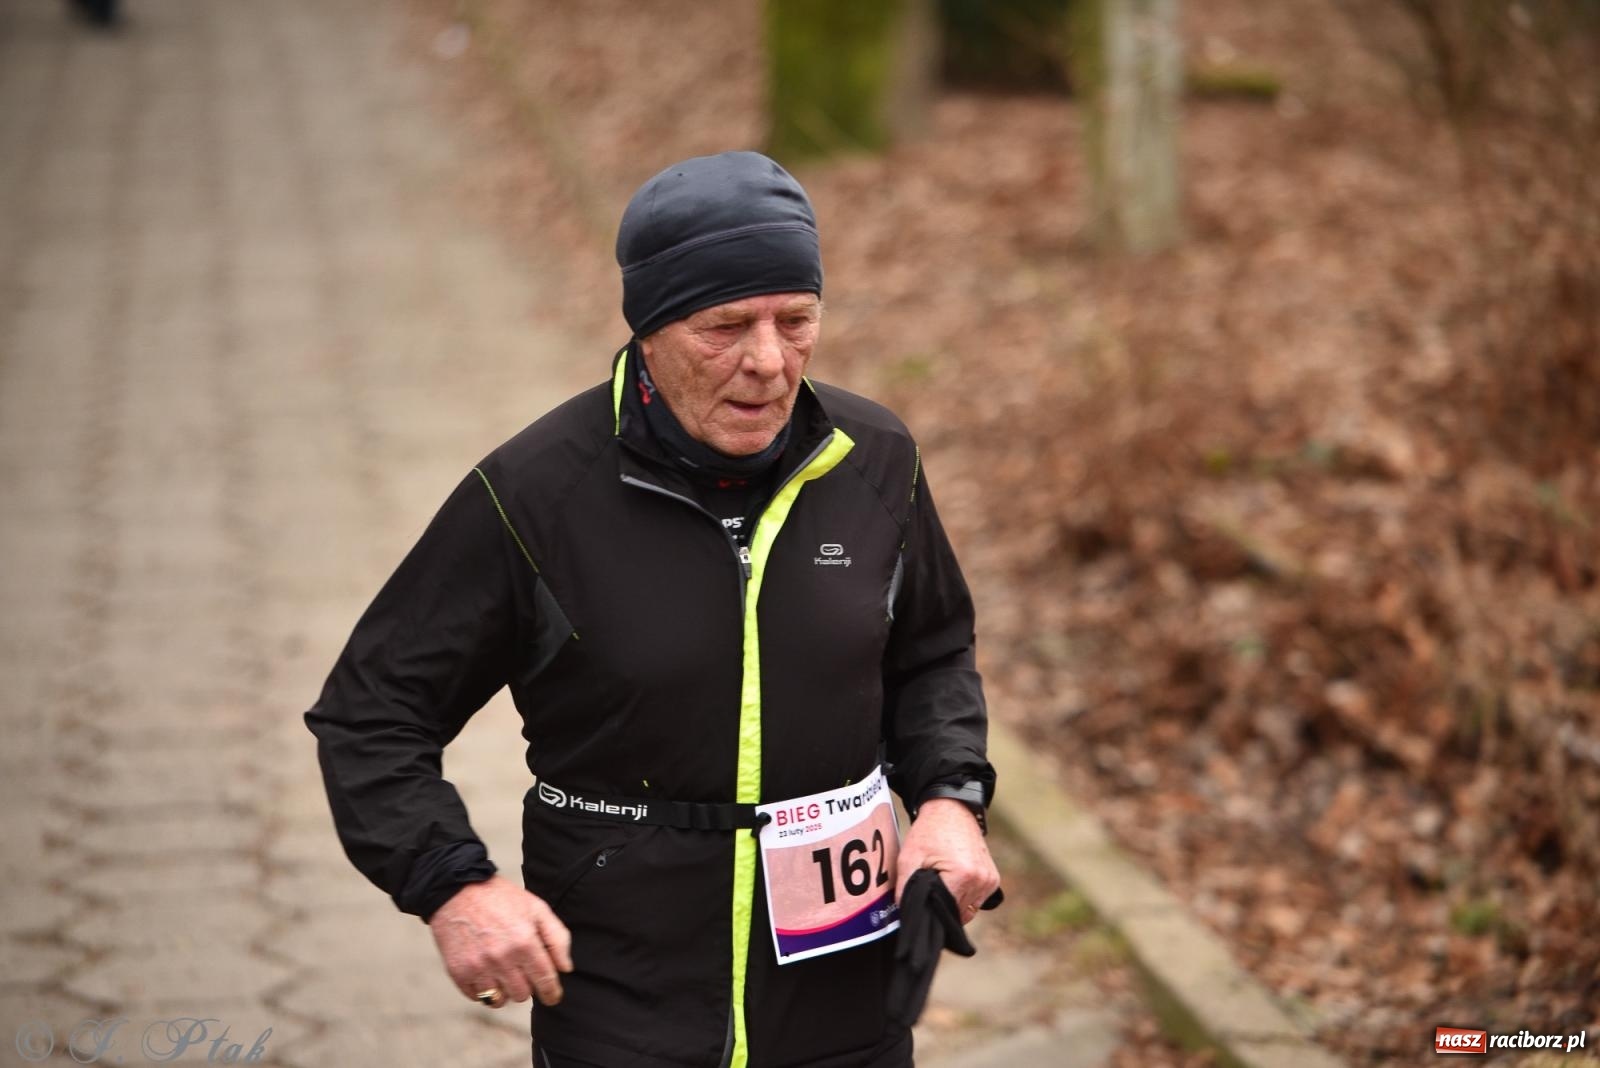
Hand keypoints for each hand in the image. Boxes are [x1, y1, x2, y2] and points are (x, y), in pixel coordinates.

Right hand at [428, 875, 573, 1006]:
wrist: (456, 891)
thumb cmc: (499, 898)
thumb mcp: (536, 908)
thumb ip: (557, 938)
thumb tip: (565, 968)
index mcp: (525, 942)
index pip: (545, 980)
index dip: (552, 992)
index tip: (552, 996)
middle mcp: (502, 958)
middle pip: (523, 994)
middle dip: (526, 985)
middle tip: (520, 970)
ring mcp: (479, 967)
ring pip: (500, 1000)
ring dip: (504, 990)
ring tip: (503, 972)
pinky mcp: (459, 973)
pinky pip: (478, 997)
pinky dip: (483, 989)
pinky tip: (485, 972)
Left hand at [895, 799, 999, 924]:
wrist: (951, 810)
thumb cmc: (929, 833)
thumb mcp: (908, 859)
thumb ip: (905, 890)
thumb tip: (905, 914)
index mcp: (962, 876)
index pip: (945, 914)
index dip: (931, 911)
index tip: (923, 901)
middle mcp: (981, 880)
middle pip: (958, 914)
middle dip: (943, 906)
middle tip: (932, 888)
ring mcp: (990, 880)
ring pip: (969, 910)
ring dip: (955, 902)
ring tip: (943, 881)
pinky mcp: (993, 879)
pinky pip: (977, 900)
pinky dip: (965, 895)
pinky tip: (954, 879)